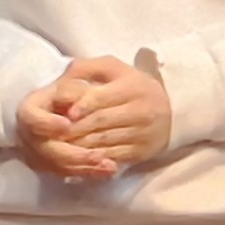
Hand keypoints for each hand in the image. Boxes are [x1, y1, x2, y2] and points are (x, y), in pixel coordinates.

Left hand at [53, 55, 171, 165]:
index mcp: (133, 87)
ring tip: (61, 143)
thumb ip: (86, 68)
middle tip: (54, 132)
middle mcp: (141, 110)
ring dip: (79, 144)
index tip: (66, 113)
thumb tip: (63, 83)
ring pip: (104, 141)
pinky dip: (93, 156)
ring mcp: (143, 133)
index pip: (101, 98)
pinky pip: (113, 155)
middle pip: (100, 121)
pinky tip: (79, 155)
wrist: (170, 110)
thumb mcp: (113, 68)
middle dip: (74, 127)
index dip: (81, 106)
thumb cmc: (131, 86)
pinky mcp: (142, 151)